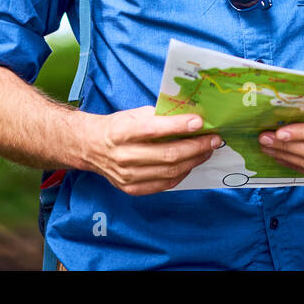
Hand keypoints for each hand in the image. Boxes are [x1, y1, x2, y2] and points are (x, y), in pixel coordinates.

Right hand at [83, 107, 222, 195]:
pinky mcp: (132, 189)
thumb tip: (190, 115)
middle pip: (167, 155)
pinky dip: (182, 173)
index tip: (200, 122)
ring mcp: (127, 176)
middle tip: (213, 139)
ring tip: (207, 150)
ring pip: (170, 171)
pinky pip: (165, 184)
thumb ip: (159, 115)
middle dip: (196, 146)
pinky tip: (191, 163)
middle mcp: (123, 156)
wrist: (90, 148)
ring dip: (194, 160)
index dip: (179, 126)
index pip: (154, 130)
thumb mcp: (133, 114)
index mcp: (121, 132)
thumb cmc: (117, 127)